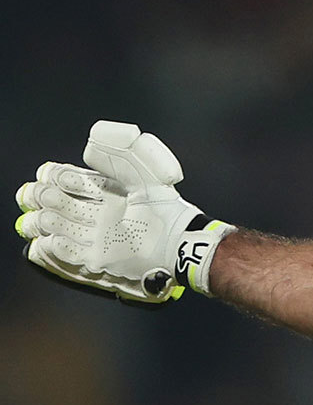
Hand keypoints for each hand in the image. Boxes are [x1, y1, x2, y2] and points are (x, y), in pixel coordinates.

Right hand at [14, 121, 234, 303]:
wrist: (176, 240)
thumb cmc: (163, 206)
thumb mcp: (146, 172)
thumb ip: (120, 154)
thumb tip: (90, 145)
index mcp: (108, 191)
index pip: (74, 181)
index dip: (59, 176)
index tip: (50, 173)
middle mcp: (98, 213)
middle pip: (60, 203)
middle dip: (46, 197)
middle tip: (44, 194)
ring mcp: (96, 237)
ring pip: (59, 227)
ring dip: (47, 221)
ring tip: (47, 217)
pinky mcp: (97, 259)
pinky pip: (68, 255)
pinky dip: (56, 248)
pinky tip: (51, 239)